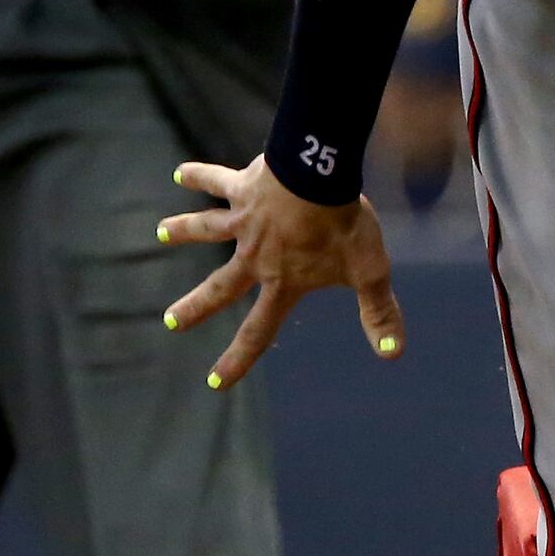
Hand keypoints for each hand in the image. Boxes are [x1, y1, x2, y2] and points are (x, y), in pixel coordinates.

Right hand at [155, 153, 402, 388]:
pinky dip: (199, 176)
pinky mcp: (244, 188)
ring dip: (184, 231)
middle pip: (220, 288)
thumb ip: (379, 312)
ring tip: (160, 232)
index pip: (259, 330)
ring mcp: (245, 222)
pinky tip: (181, 174)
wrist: (320, 175)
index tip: (215, 382)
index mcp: (282, 281)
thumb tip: (393, 354)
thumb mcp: (369, 271)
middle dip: (195, 307)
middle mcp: (255, 256)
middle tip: (170, 322)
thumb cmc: (344, 225)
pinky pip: (218, 181)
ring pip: (208, 229)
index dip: (239, 358)